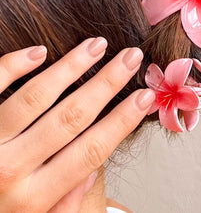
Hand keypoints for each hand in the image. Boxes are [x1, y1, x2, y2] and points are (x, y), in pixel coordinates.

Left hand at [0, 38, 154, 211]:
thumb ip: (64, 203)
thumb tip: (92, 165)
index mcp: (34, 198)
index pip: (91, 151)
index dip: (122, 121)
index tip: (144, 96)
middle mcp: (11, 169)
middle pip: (71, 117)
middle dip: (107, 83)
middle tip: (131, 57)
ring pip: (36, 96)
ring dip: (71, 66)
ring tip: (97, 45)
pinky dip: (14, 65)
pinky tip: (40, 51)